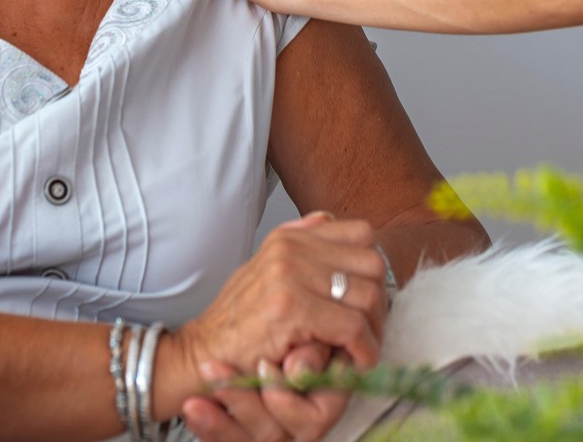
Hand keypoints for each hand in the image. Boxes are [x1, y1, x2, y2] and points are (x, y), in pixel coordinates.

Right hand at [161, 212, 385, 423]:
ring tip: (363, 350)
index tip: (368, 302)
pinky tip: (356, 362)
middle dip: (380, 302)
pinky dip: (363, 349)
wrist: (202, 354)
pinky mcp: (291, 308)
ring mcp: (290, 275)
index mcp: (290, 238)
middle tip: (372, 331)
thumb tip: (327, 218)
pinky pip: (351, 326)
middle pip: (372, 263)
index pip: (362, 234)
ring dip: (374, 330)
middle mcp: (291, 249)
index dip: (373, 270)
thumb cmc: (236, 322)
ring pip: (368, 295)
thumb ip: (297, 244)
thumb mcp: (264, 269)